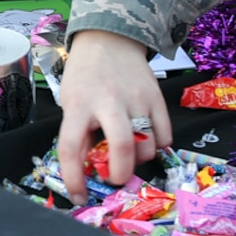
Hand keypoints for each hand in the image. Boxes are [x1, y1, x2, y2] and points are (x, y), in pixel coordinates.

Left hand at [55, 31, 171, 201]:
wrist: (110, 40)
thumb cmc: (85, 75)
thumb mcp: (71, 102)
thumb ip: (78, 134)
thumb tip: (85, 172)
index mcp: (79, 104)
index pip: (70, 147)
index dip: (73, 177)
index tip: (79, 195)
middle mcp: (108, 102)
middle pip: (121, 147)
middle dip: (120, 174)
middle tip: (115, 179)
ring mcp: (136, 99)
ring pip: (147, 146)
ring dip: (138, 160)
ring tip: (129, 153)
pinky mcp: (157, 98)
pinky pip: (165, 135)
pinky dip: (157, 146)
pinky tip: (145, 140)